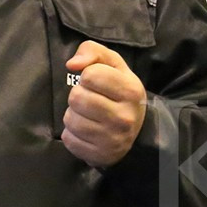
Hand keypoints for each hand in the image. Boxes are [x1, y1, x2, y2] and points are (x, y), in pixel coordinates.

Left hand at [61, 40, 146, 167]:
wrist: (136, 132)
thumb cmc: (119, 91)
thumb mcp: (113, 65)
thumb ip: (93, 51)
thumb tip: (72, 64)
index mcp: (131, 90)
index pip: (90, 74)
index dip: (87, 75)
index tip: (96, 82)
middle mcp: (125, 117)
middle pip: (77, 97)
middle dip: (78, 95)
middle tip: (90, 99)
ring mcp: (113, 140)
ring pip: (70, 119)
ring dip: (73, 115)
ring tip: (87, 115)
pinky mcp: (100, 156)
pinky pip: (69, 139)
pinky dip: (72, 134)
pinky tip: (85, 131)